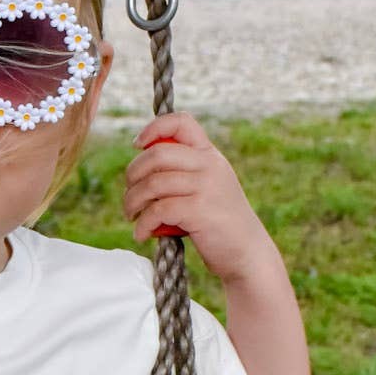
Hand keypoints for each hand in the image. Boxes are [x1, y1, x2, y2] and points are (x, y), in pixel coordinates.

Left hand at [123, 112, 276, 283]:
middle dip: (132, 174)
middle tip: (129, 194)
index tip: (137, 145)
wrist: (246, 252)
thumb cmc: (219, 222)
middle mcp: (209, 165)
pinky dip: (143, 224)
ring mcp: (205, 187)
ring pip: (153, 183)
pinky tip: (141, 234)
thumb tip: (142, 165)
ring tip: (131, 216)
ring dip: (132, 201)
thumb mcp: (209, 186)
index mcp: (210, 155)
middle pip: (157, 154)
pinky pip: (158, 210)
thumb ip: (185, 172)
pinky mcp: (199, 211)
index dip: (153, 128)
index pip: (181, 122)